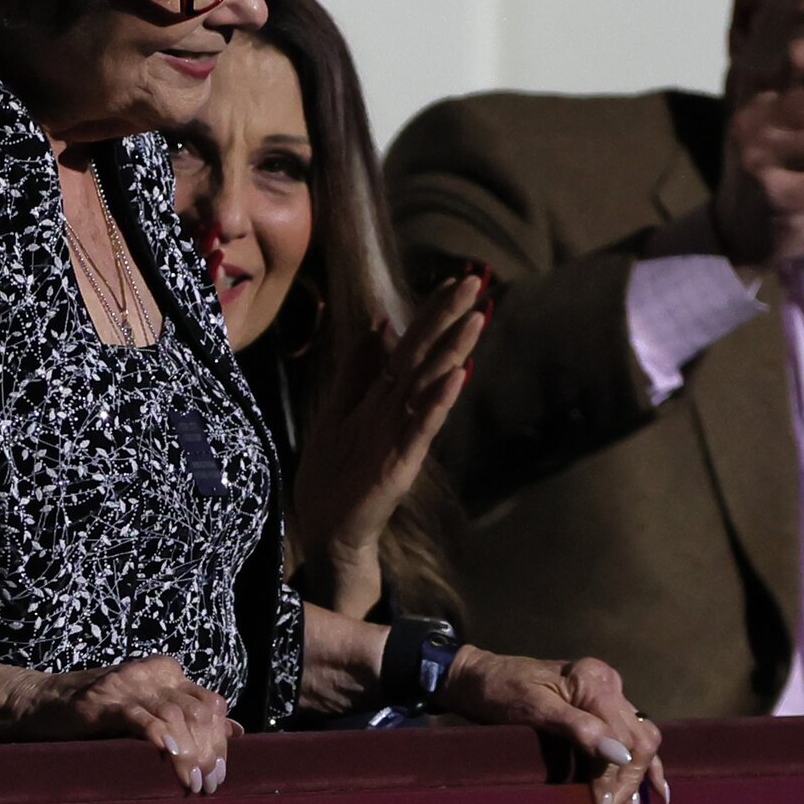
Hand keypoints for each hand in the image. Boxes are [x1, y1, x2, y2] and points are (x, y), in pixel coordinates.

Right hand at [9, 655, 239, 795]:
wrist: (42, 702)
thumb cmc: (99, 712)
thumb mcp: (151, 709)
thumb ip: (190, 716)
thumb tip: (237, 730)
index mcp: (167, 673)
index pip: (210, 704)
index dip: (220, 741)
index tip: (220, 774)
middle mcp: (151, 674)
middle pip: (197, 712)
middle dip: (208, 752)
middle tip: (208, 786)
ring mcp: (126, 686)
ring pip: (174, 716)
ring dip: (188, 754)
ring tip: (191, 784)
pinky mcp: (102, 703)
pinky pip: (137, 716)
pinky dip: (157, 734)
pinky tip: (168, 754)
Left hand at [294, 275, 484, 616]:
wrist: (327, 526)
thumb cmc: (336, 470)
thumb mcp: (339, 407)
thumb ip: (359, 367)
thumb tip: (378, 322)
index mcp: (384, 394)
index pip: (413, 342)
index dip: (432, 311)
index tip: (454, 278)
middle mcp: (400, 409)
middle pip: (427, 355)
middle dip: (450, 318)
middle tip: (477, 282)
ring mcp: (404, 433)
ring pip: (431, 385)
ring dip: (453, 352)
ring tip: (476, 319)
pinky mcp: (401, 460)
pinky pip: (423, 425)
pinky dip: (438, 401)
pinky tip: (456, 377)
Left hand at [437, 646, 664, 803]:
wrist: (476, 677)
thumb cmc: (498, 690)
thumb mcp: (532, 707)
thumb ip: (578, 728)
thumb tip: (620, 755)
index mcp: (593, 680)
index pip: (626, 736)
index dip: (619, 776)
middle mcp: (607, 684)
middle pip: (637, 740)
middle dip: (628, 782)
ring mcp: (605, 694)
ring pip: (639, 739)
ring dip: (637, 777)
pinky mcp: (599, 707)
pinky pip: (630, 736)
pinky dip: (640, 763)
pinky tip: (654, 788)